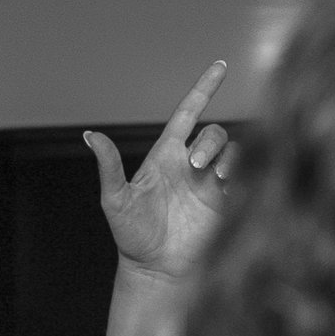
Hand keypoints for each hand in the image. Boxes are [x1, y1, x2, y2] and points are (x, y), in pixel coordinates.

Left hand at [88, 61, 236, 283]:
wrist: (156, 269)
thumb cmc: (133, 235)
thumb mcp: (116, 199)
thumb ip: (109, 167)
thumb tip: (90, 136)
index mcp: (166, 155)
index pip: (189, 112)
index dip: (204, 89)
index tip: (220, 66)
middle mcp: (191, 164)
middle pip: (213, 133)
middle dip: (209, 142)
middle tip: (196, 167)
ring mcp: (210, 184)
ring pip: (232, 152)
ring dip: (227, 157)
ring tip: (214, 178)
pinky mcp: (226, 205)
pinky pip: (244, 177)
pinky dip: (241, 174)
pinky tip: (229, 187)